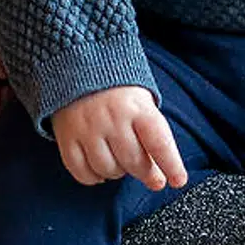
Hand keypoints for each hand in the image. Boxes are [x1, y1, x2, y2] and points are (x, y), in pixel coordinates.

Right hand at [52, 85, 188, 189]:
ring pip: (108, 170)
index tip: (177, 181)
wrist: (76, 63)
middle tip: (150, 173)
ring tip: (120, 161)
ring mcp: (87, 128)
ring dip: (118, 173)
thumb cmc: (116, 86)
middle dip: (146, 173)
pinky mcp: (66, 136)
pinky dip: (92, 177)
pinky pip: (81, 172)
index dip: (171, 166)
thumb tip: (160, 170)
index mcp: (137, 106)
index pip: (159, 143)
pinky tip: (99, 169)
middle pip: (135, 162)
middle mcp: (113, 118)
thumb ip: (151, 131)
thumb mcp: (141, 99)